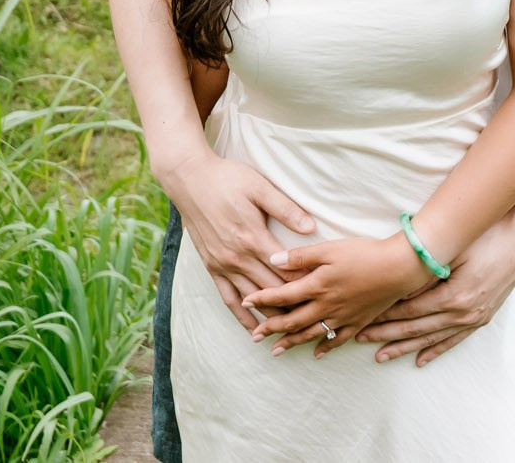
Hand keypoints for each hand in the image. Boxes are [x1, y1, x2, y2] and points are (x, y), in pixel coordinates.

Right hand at [158, 150, 315, 332]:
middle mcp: (238, 258)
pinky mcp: (212, 267)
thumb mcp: (260, 187)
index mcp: (254, 239)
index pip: (287, 273)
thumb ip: (286, 209)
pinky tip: (253, 331)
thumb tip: (311, 228)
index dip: (307, 286)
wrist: (189, 180)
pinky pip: (228, 299)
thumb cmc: (228, 179)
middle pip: (273, 292)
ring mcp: (223, 265)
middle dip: (295, 308)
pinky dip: (242, 318)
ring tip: (292, 334)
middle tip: (317, 320)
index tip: (326, 296)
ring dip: (272, 318)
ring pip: (252, 300)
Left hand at [242, 237, 431, 357]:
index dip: (262, 300)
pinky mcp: (358, 321)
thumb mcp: (329, 248)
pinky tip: (316, 354)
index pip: (282, 296)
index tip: (245, 303)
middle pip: (292, 321)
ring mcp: (342, 317)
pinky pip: (338, 340)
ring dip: (291, 343)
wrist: (399, 268)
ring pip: (311, 334)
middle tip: (254, 336)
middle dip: (271, 328)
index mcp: (317, 285)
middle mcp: (326, 305)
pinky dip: (325, 348)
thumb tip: (273, 260)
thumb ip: (301, 256)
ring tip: (275, 351)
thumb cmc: (364, 253)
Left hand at [354, 218, 514, 366]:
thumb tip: (397, 286)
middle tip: (359, 339)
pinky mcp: (480, 318)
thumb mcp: (454, 251)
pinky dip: (435, 350)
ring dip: (404, 348)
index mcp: (454, 296)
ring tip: (380, 356)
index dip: (384, 315)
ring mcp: (473, 318)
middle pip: (415, 328)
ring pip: (431, 338)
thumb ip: (427, 272)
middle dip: (385, 334)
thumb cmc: (485, 239)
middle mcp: (463, 313)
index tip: (363, 318)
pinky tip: (419, 360)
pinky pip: (453, 340)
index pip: (409, 310)